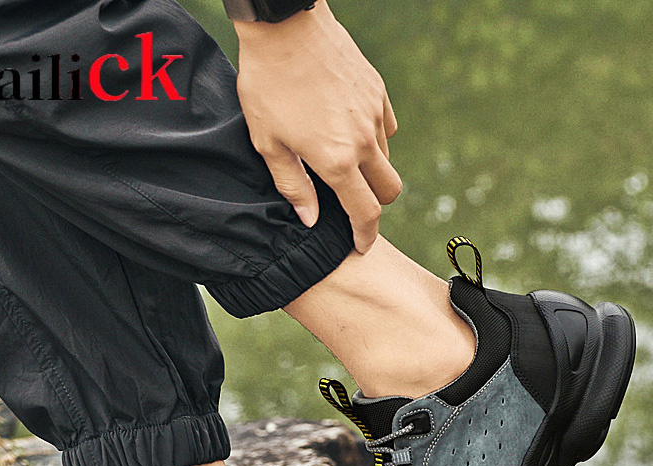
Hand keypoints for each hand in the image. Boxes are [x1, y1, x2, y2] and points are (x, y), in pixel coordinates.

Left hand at [234, 0, 399, 253]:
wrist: (285, 26)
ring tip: (342, 164)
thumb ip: (293, 186)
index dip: (366, 236)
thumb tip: (312, 219)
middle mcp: (363, 141)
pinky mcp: (377, 91)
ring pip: (388, 159)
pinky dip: (375, 141)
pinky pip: (387, 128)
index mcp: (336, 161)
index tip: (362, 246)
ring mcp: (374, 114)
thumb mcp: (269, 144)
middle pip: (389, 191)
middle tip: (353, 207)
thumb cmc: (268, 86)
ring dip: (372, 172)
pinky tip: (350, 134)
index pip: (366, 213)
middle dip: (375, 206)